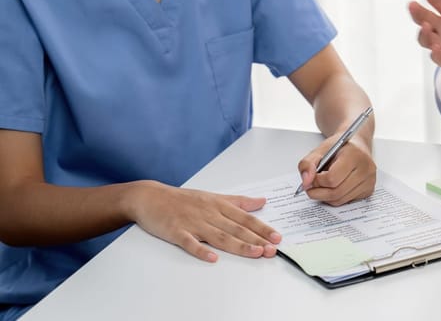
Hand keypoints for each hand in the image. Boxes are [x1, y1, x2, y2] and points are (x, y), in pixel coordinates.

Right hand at [125, 183, 281, 262]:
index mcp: (218, 205)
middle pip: (236, 229)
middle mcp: (209, 214)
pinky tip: (212, 258)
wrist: (149, 197)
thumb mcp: (213, 196)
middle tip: (272, 250)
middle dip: (256, 239)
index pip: (245, 218)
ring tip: (255, 253)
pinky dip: (201, 250)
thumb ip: (239, 201)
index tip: (277, 237)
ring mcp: (192, 223)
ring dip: (238, 245)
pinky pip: (190, 242)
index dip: (262, 228)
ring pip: (219, 236)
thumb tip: (262, 201)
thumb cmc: (183, 199)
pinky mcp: (176, 232)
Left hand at [297, 136, 375, 205]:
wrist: (356, 145)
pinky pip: (346, 201)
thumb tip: (306, 182)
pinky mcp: (369, 190)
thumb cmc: (339, 147)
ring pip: (340, 199)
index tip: (311, 178)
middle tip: (311, 187)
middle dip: (318, 192)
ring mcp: (369, 181)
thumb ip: (307, 164)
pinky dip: (335, 197)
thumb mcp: (320, 150)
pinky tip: (333, 187)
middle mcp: (366, 169)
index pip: (332, 178)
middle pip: (336, 192)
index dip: (317, 181)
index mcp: (355, 155)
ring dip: (325, 196)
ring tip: (321, 186)